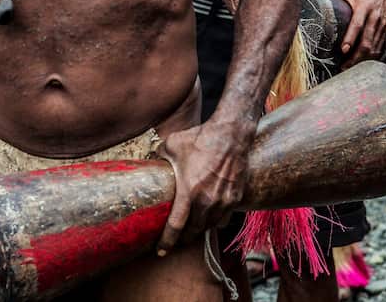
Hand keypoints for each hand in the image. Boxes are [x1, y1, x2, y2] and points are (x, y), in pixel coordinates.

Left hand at [157, 118, 251, 254]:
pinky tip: (209, 216)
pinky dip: (215, 220)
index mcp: (188, 191)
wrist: (231, 135)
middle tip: (177, 239)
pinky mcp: (235, 198)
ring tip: (192, 229)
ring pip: (209, 226)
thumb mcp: (171, 146)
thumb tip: (150, 163)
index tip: (161, 250)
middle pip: (194, 231)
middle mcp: (206, 201)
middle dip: (184, 238)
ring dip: (199, 230)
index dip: (167, 241)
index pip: (176, 225)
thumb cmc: (200, 139)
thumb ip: (159, 158)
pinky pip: (224, 218)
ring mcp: (223, 201)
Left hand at [313, 0, 385, 66]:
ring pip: (375, 47)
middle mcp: (375, 16)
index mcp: (364, 6)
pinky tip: (362, 62)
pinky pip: (381, 46)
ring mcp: (383, 24)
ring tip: (350, 67)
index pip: (357, 25)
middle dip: (356, 56)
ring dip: (363, 59)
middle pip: (367, 41)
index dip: (351, 38)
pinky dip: (372, 56)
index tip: (343, 50)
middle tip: (343, 66)